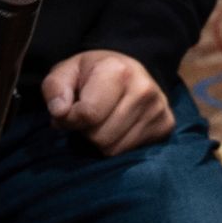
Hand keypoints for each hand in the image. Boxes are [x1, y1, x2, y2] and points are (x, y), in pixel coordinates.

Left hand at [45, 51, 175, 153]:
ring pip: (113, 149)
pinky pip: (129, 153)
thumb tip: (60, 113)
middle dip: (85, 132)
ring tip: (102, 121)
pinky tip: (118, 127)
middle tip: (87, 117)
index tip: (67, 112)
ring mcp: (159, 109)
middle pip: (100, 137)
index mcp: (118, 71)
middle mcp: (144, 89)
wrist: (128, 69)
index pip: (88, 114)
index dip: (69, 119)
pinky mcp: (166, 126)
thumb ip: (55, 89)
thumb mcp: (66, 72)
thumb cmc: (91, 73)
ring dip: (99, 141)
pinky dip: (117, 144)